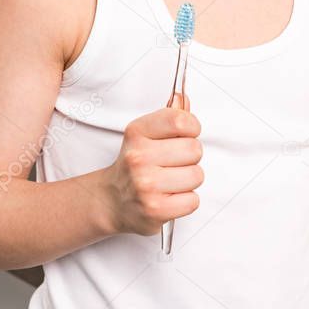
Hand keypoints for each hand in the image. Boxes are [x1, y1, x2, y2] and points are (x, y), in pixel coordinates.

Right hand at [100, 93, 203, 236]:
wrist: (112, 200)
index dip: (192, 128)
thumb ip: (169, 115)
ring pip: (197, 175)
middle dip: (189, 157)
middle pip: (194, 149)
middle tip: (173, 163)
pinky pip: (193, 200)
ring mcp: (146, 186)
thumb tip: (184, 99)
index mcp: (137, 133)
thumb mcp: (145, 134)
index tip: (185, 135)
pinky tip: (170, 197)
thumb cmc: (135, 165)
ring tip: (170, 180)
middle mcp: (139, 158)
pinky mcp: (155, 210)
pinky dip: (186, 200)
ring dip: (188, 180)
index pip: (181, 121)